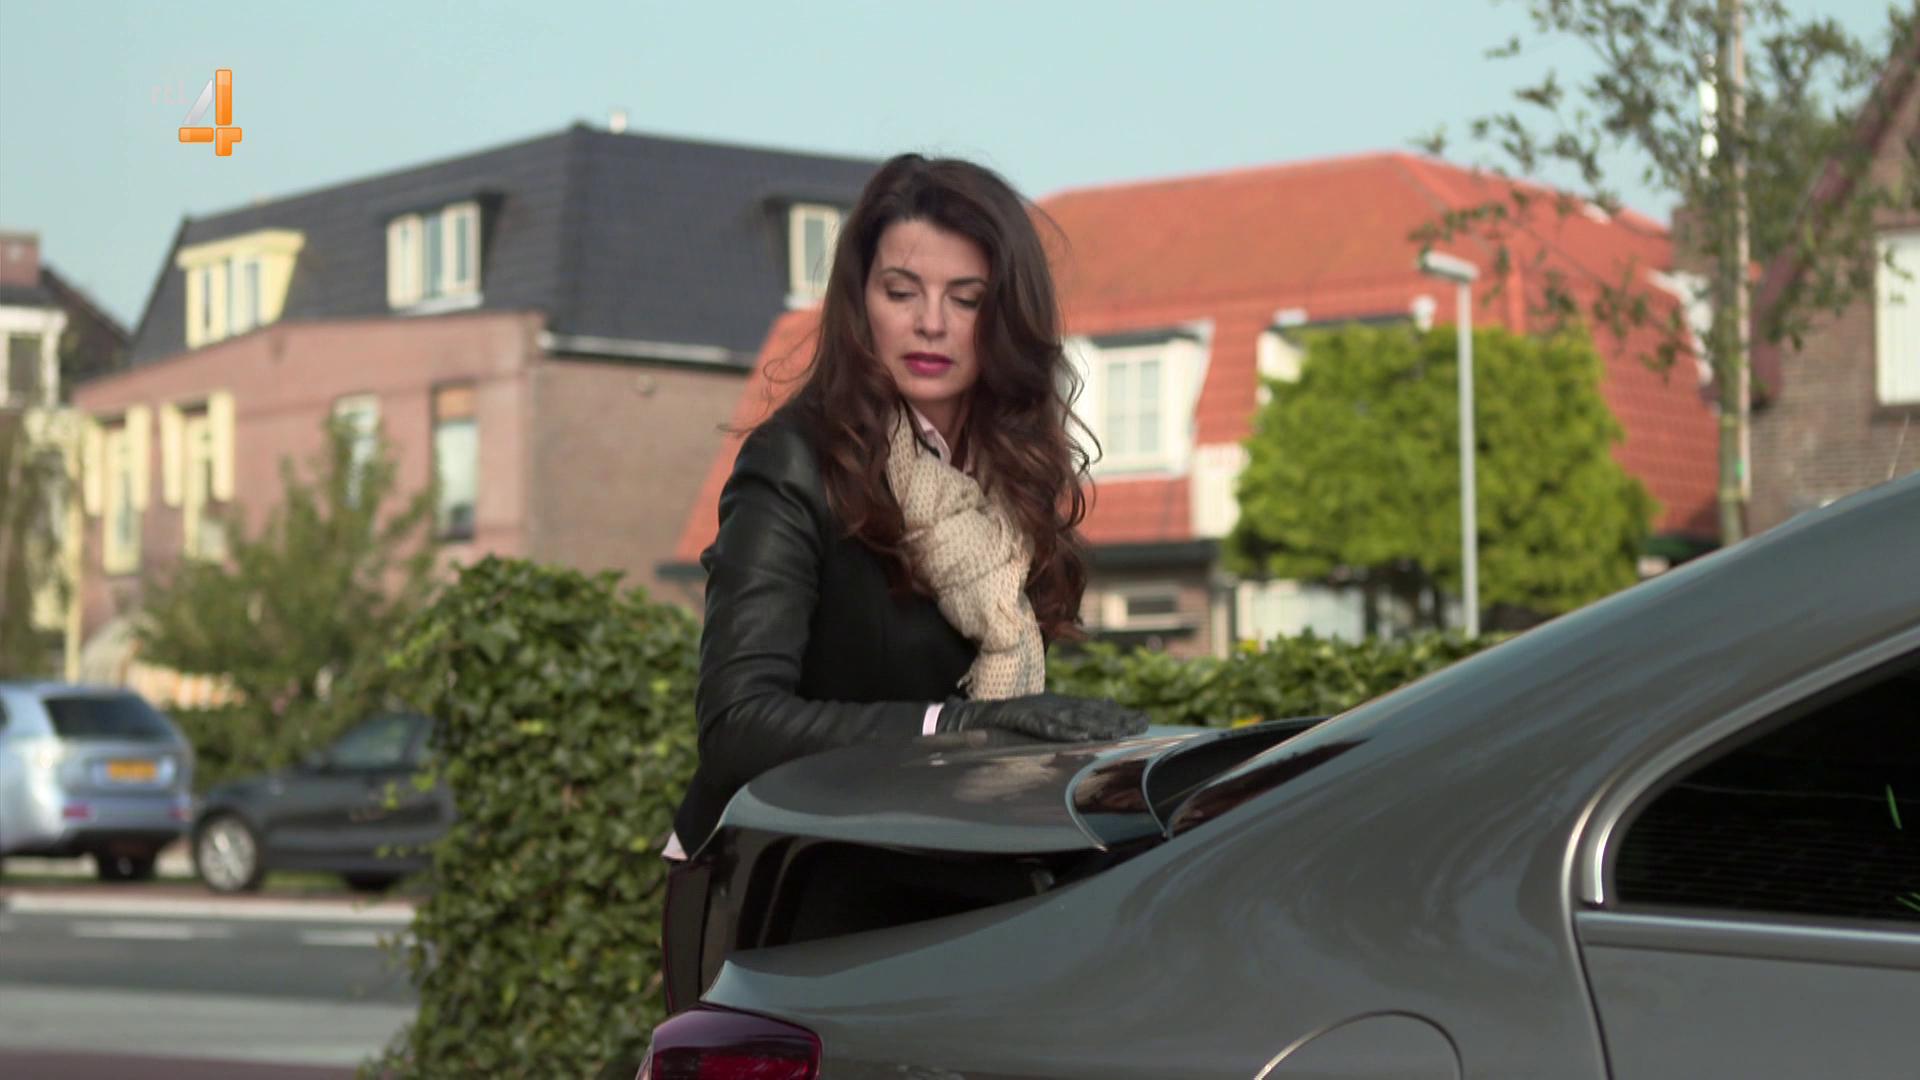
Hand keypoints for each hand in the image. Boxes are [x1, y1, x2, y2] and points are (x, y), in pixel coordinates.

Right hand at [937, 692, 1149, 742]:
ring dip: (1098, 724)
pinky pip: (1045, 725)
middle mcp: (1048, 703)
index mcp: (1054, 705)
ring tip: (1121, 731)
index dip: (1118, 714)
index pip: (1093, 708)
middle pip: (1089, 710)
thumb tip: (1089, 728)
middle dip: (1117, 718)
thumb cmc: (1001, 727)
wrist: (965, 721)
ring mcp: (1034, 709)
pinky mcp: (1018, 717)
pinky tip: (1082, 736)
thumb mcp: (1036, 725)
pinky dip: (1064, 730)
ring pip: (1072, 716)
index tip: (1143, 721)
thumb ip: (1060, 725)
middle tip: (1143, 724)